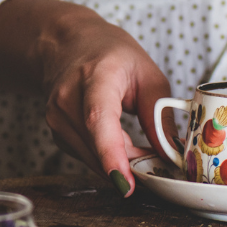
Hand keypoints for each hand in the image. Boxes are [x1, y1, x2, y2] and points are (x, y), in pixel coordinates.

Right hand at [0, 0, 171, 195]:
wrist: (68, 45)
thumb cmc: (110, 55)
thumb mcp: (147, 74)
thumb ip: (159, 116)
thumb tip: (171, 155)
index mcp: (95, 76)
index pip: (97, 118)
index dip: (111, 153)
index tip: (126, 182)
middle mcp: (67, 98)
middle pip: (97, 146)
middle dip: (131, 165)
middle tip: (159, 168)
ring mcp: (56, 118)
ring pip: (93, 158)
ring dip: (122, 163)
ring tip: (143, 151)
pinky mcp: (57, 134)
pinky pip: (88, 157)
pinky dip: (109, 159)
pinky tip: (122, 148)